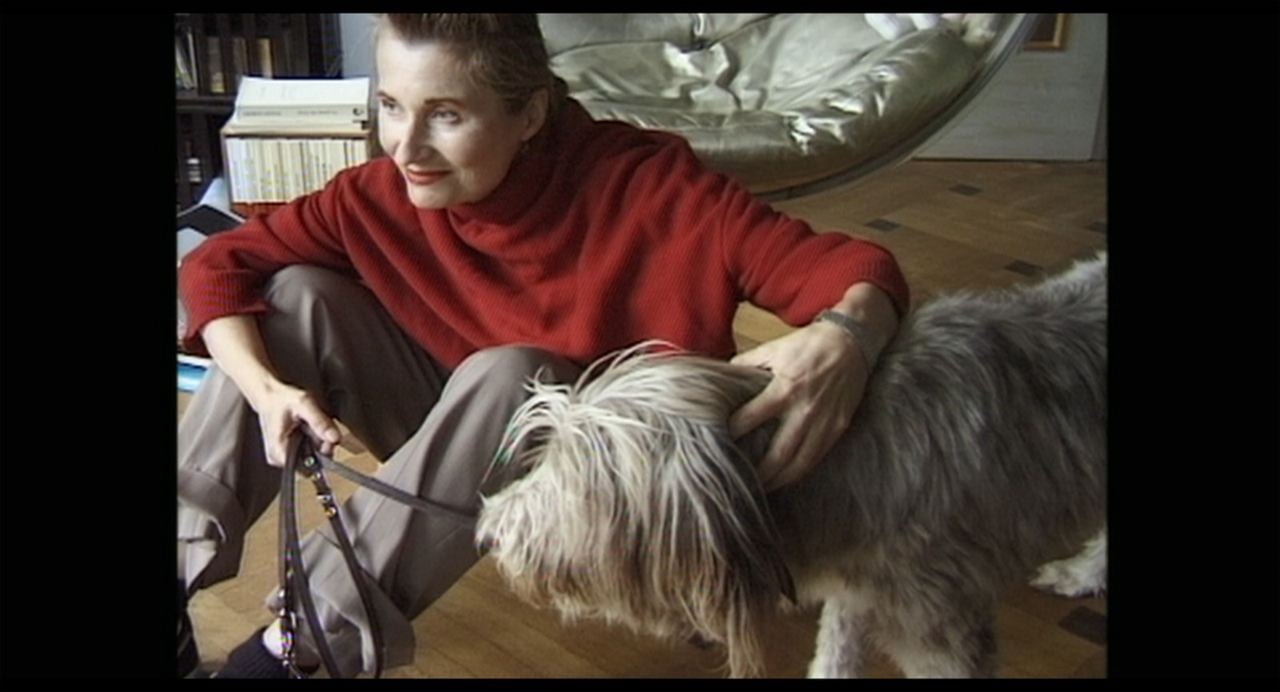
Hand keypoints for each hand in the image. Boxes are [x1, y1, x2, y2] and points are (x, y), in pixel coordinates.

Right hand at [252, 381, 341, 467]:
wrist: (269, 395)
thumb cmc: (282, 398)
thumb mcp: (304, 404)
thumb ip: (320, 422)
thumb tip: (335, 439)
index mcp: (279, 450)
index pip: (308, 467)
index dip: (322, 454)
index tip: (325, 438)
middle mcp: (279, 458)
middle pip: (312, 462)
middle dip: (320, 444)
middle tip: (314, 425)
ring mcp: (283, 456)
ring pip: (312, 457)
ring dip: (317, 441)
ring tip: (308, 424)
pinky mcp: (288, 452)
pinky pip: (308, 451)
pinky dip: (312, 439)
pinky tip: (306, 428)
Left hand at [729, 322, 870, 490]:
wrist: (851, 343)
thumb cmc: (810, 345)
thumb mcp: (774, 348)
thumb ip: (747, 363)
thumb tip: (723, 374)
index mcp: (784, 390)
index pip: (749, 420)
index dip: (732, 434)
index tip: (719, 444)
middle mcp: (804, 411)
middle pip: (777, 455)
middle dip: (758, 473)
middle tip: (741, 482)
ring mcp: (824, 423)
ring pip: (799, 464)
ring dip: (779, 480)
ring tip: (762, 488)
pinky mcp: (838, 428)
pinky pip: (816, 458)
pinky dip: (800, 472)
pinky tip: (787, 478)